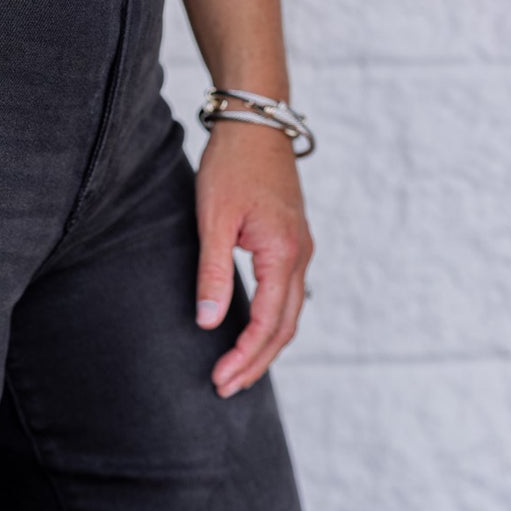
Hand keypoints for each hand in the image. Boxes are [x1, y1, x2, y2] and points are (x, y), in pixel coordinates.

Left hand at [193, 123, 313, 397]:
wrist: (256, 122)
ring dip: (266, 348)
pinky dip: (273, 324)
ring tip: (238, 372)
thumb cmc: (232, 165)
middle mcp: (300, 256)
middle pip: (285, 328)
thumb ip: (212, 272)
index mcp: (284, 253)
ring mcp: (301, 249)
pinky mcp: (293, 243)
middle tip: (226, 389)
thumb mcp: (213, 220)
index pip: (268, 323)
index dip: (244, 357)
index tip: (220, 380)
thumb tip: (209, 321)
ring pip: (291, 315)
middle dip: (256, 363)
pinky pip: (288, 296)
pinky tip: (252, 336)